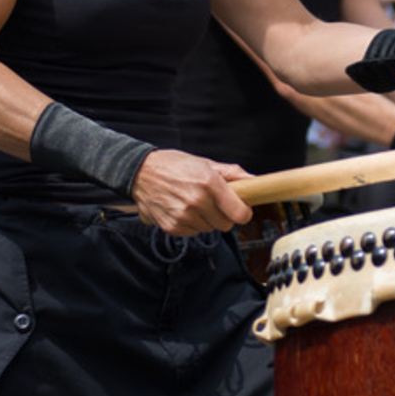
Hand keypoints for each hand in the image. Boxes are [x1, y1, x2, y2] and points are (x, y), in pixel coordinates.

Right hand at [131, 150, 252, 235]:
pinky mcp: (173, 227)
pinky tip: (184, 209)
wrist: (141, 173)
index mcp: (208, 183)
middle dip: (224, 215)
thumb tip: (253, 180)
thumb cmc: (173, 165)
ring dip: (206, 220)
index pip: (239, 213)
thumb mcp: (204, 162)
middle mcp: (197, 202)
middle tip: (214, 202)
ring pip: (209, 229)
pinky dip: (192, 224)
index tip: (240, 208)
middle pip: (226, 224)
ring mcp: (184, 216)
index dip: (243, 212)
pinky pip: (194, 233)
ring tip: (195, 203)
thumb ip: (231, 173)